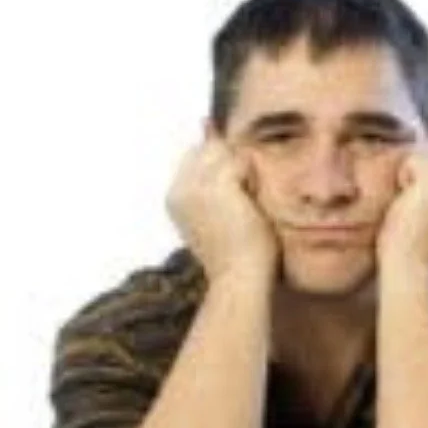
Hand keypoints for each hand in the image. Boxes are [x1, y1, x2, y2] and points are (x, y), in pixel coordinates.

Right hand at [166, 135, 277, 282]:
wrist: (240, 278)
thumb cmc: (237, 255)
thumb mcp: (217, 218)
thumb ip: (213, 188)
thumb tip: (225, 150)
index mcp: (174, 198)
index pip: (196, 156)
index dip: (221, 167)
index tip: (233, 201)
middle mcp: (178, 189)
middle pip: (210, 148)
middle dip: (231, 165)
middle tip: (242, 202)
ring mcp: (194, 185)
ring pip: (225, 151)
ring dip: (243, 171)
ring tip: (247, 204)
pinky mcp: (216, 185)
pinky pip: (242, 160)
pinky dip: (253, 178)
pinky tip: (251, 204)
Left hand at [376, 144, 427, 275]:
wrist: (414, 275)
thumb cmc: (416, 251)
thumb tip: (426, 153)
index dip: (423, 181)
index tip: (423, 215)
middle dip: (416, 177)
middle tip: (415, 214)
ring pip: (423, 155)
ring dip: (407, 180)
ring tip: (412, 211)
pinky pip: (410, 160)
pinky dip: (399, 181)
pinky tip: (407, 208)